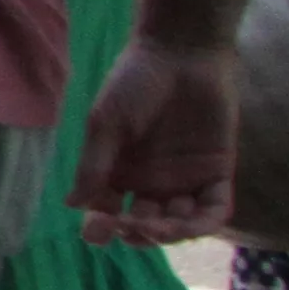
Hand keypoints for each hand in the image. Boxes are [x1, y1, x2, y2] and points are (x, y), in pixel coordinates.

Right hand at [76, 36, 241, 242]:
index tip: (95, 234)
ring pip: (180, 223)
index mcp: (121, 171)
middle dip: (137, 233)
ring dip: (169, 233)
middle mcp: (152, 182)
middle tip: (131, 224)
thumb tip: (71, 205)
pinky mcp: (217, 173)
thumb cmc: (134, 83)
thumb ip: (93, 164)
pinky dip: (204, 222)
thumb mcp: (105, 123)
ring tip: (159, 225)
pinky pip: (215, 209)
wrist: (181, 55)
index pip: (109, 211)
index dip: (101, 227)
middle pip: (146, 225)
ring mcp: (186, 180)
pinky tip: (190, 222)